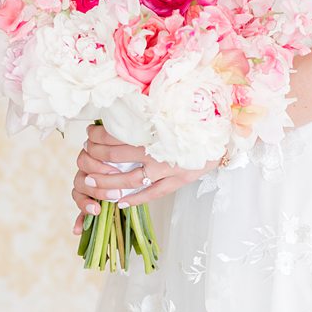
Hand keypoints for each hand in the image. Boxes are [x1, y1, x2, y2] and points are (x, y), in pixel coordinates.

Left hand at [70, 120, 225, 236]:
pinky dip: (135, 199)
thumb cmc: (194, 118)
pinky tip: (121, 202)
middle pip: (116, 157)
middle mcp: (158, 148)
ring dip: (108, 183)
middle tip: (85, 158)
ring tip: (92, 183)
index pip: (115, 134)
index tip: (89, 135)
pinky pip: (153, 194)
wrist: (226, 130)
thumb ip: (145, 113)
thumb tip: (119, 111)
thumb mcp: (169, 109)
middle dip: (96, 158)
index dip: (97, 136)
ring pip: (130, 180)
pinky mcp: (179, 180)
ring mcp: (168, 167)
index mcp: (153, 127)